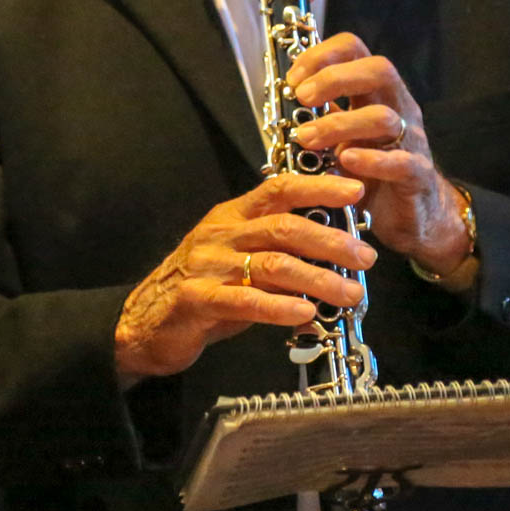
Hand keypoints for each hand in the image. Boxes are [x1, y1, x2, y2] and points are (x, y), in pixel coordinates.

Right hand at [113, 174, 375, 382]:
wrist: (143, 322)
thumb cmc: (202, 290)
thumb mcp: (241, 262)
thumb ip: (281, 254)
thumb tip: (336, 256)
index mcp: (232, 217)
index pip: (278, 189)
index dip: (318, 187)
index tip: (355, 190)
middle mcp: (220, 235)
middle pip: (284, 227)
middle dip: (331, 241)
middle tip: (366, 257)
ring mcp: (207, 266)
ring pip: (272, 264)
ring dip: (318, 278)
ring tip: (349, 293)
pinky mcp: (196, 299)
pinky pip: (245, 300)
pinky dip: (279, 306)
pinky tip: (305, 313)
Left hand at [284, 32, 471, 278]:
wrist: (410, 216)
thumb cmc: (368, 172)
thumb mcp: (339, 139)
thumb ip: (316, 117)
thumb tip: (277, 100)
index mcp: (375, 93)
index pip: (355, 50)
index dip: (321, 55)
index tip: (292, 79)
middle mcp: (398, 108)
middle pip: (378, 70)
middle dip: (334, 79)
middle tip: (301, 98)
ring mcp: (411, 140)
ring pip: (383, 116)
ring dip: (339, 124)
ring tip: (307, 140)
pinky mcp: (417, 175)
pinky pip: (401, 161)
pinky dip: (371, 160)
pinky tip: (345, 162)